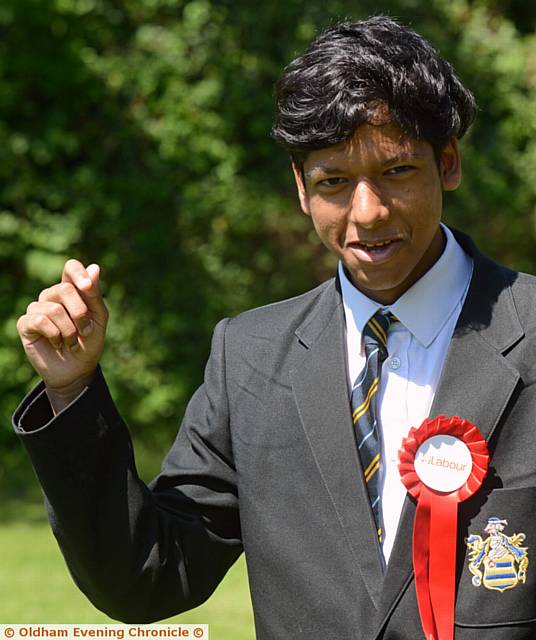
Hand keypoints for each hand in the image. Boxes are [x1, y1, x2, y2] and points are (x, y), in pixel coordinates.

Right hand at [17, 259, 108, 409]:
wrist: (78, 370)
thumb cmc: (89, 342)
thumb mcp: (98, 318)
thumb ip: (95, 294)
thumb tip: (95, 267)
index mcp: (72, 290)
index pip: (70, 267)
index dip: (78, 273)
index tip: (87, 286)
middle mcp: (52, 295)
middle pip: (64, 288)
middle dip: (80, 313)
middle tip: (85, 331)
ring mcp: (37, 308)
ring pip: (54, 308)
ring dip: (69, 329)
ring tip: (71, 341)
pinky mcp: (25, 324)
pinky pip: (40, 320)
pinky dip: (55, 334)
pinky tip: (57, 343)